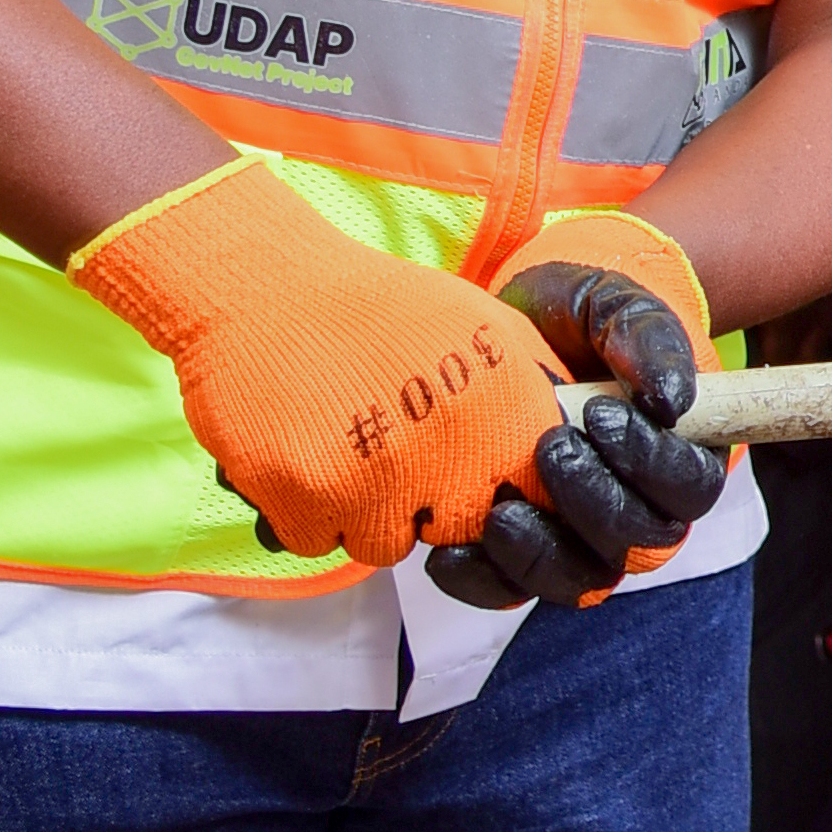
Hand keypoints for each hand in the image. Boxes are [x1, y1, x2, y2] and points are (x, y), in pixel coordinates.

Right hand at [68, 157, 567, 572]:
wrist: (265, 287)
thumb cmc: (377, 305)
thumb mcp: (484, 322)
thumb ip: (533, 385)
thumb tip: (566, 442)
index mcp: (503, 406)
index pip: (538, 501)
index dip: (504, 497)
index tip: (477, 476)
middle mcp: (452, 449)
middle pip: (458, 531)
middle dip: (433, 507)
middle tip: (400, 456)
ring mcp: (379, 481)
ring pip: (386, 544)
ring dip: (366, 512)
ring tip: (346, 444)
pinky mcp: (308, 501)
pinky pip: (320, 542)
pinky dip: (308, 511)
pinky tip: (305, 452)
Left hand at [426, 211, 730, 609]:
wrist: (513, 321)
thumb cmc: (580, 312)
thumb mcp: (617, 304)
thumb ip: (649, 339)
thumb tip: (672, 401)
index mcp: (680, 454)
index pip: (690, 488)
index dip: (651, 464)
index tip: (601, 415)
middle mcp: (637, 508)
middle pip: (637, 544)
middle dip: (593, 501)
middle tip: (549, 444)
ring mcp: (578, 535)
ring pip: (578, 580)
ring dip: (540, 554)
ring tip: (499, 511)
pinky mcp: (520, 546)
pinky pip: (508, 589)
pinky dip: (479, 579)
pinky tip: (446, 551)